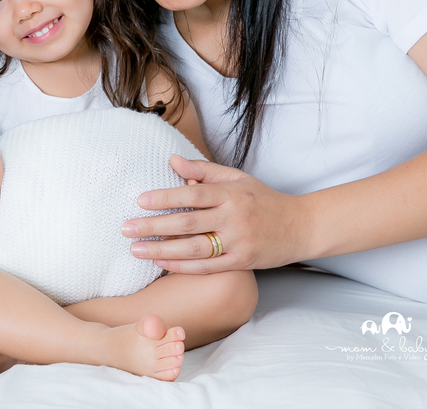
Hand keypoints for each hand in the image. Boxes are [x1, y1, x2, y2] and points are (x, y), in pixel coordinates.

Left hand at [121, 155, 305, 273]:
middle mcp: (234, 217)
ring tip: (136, 249)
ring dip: (161, 250)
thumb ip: (204, 170)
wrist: (301, 226)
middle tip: (126, 228)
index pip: (192, 193)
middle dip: (153, 226)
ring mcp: (238, 242)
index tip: (140, 200)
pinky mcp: (242, 262)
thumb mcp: (237, 178)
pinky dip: (182, 266)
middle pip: (187, 223)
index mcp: (231, 193)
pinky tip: (161, 263)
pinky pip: (207, 267)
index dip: (165, 197)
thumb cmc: (264, 199)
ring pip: (193, 248)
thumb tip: (172, 160)